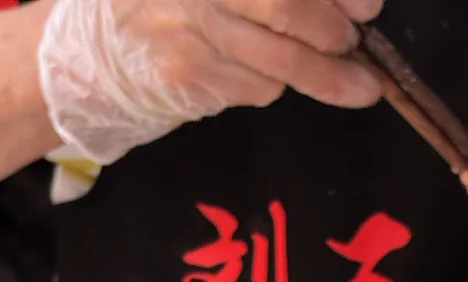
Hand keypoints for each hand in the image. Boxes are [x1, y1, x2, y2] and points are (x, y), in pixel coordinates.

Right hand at [38, 0, 382, 164]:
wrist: (100, 50)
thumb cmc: (173, 7)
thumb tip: (346, 5)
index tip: (367, 5)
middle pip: (280, 3)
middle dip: (331, 28)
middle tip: (356, 42)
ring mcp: (186, 27)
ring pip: (276, 56)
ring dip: (324, 74)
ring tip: (358, 85)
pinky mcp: (186, 76)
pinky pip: (255, 86)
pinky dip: (275, 86)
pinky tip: (271, 77)